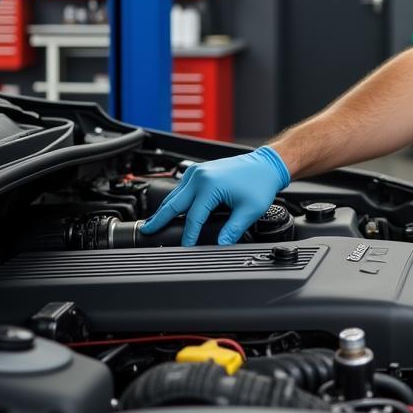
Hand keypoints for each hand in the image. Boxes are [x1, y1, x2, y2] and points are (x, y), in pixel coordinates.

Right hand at [139, 147, 290, 245]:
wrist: (265, 164)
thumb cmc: (259, 183)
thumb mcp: (249, 210)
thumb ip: (233, 229)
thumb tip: (221, 245)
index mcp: (210, 186)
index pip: (193, 217)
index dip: (188, 235)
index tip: (186, 247)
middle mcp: (199, 176)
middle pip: (174, 203)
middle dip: (160, 219)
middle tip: (146, 231)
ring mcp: (198, 171)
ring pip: (175, 194)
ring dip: (165, 208)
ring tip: (154, 222)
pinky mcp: (199, 170)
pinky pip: (181, 187)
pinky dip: (175, 199)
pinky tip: (170, 208)